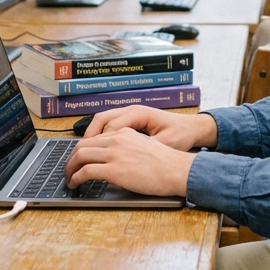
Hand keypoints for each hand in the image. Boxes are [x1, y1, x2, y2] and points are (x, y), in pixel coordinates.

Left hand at [64, 127, 195, 196]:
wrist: (176, 170)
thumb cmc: (167, 164)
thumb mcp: (145, 148)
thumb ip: (128, 149)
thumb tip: (115, 161)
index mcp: (125, 133)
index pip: (95, 138)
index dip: (82, 149)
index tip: (79, 159)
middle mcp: (116, 140)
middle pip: (82, 145)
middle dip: (72, 158)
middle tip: (69, 169)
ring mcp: (114, 154)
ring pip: (80, 156)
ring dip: (70, 168)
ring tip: (69, 178)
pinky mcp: (113, 170)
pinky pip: (85, 171)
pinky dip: (76, 178)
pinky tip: (75, 184)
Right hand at [83, 106, 217, 152]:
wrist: (192, 128)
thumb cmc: (181, 135)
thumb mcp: (165, 144)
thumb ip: (145, 148)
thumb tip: (126, 157)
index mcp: (139, 113)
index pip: (110, 127)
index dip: (98, 144)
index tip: (90, 159)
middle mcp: (131, 110)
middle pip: (101, 120)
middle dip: (87, 139)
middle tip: (77, 157)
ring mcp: (130, 113)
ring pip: (101, 121)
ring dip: (90, 136)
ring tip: (81, 154)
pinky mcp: (130, 120)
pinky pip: (108, 124)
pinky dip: (98, 136)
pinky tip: (95, 149)